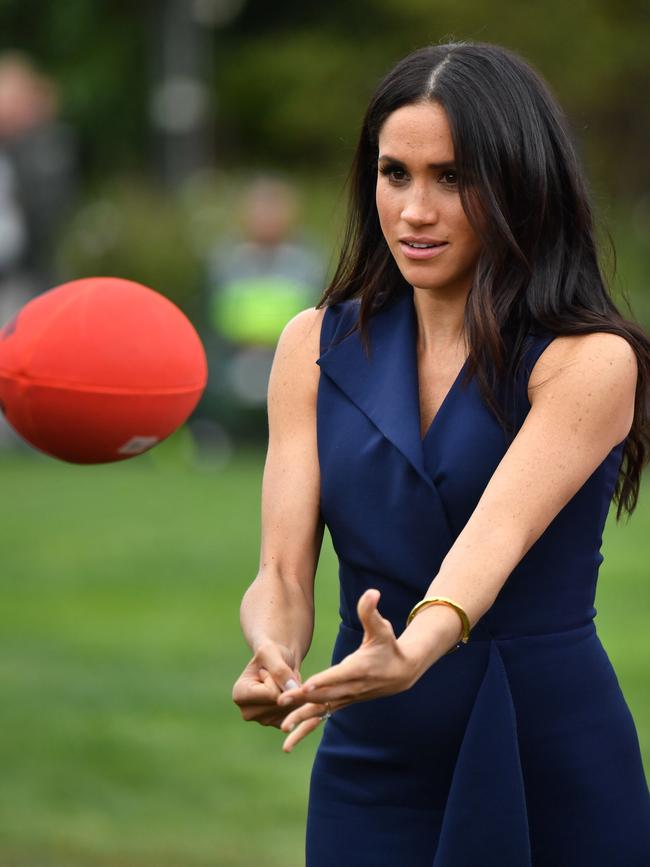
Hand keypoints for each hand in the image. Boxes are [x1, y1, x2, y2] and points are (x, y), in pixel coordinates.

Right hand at [232, 639, 302, 728]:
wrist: (278, 660)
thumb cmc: (270, 653)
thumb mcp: (271, 652)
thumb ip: (279, 669)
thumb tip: (292, 689)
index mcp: (239, 695)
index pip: (270, 693)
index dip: (277, 677)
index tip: (268, 670)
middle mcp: (248, 713)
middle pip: (281, 704)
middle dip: (287, 686)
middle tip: (279, 677)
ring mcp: (263, 721)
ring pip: (291, 709)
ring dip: (294, 692)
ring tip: (284, 684)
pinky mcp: (278, 724)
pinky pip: (297, 714)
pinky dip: (299, 701)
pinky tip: (292, 692)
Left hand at [276, 589, 415, 751]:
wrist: (403, 672)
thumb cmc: (389, 645)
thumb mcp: (382, 627)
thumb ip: (371, 611)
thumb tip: (372, 592)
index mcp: (358, 668)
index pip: (337, 676)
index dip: (321, 681)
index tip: (304, 685)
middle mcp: (351, 687)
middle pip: (324, 696)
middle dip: (302, 700)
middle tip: (280, 703)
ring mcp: (347, 697)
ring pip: (321, 710)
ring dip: (302, 719)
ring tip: (282, 730)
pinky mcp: (342, 702)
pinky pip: (322, 715)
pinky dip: (306, 723)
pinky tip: (289, 734)